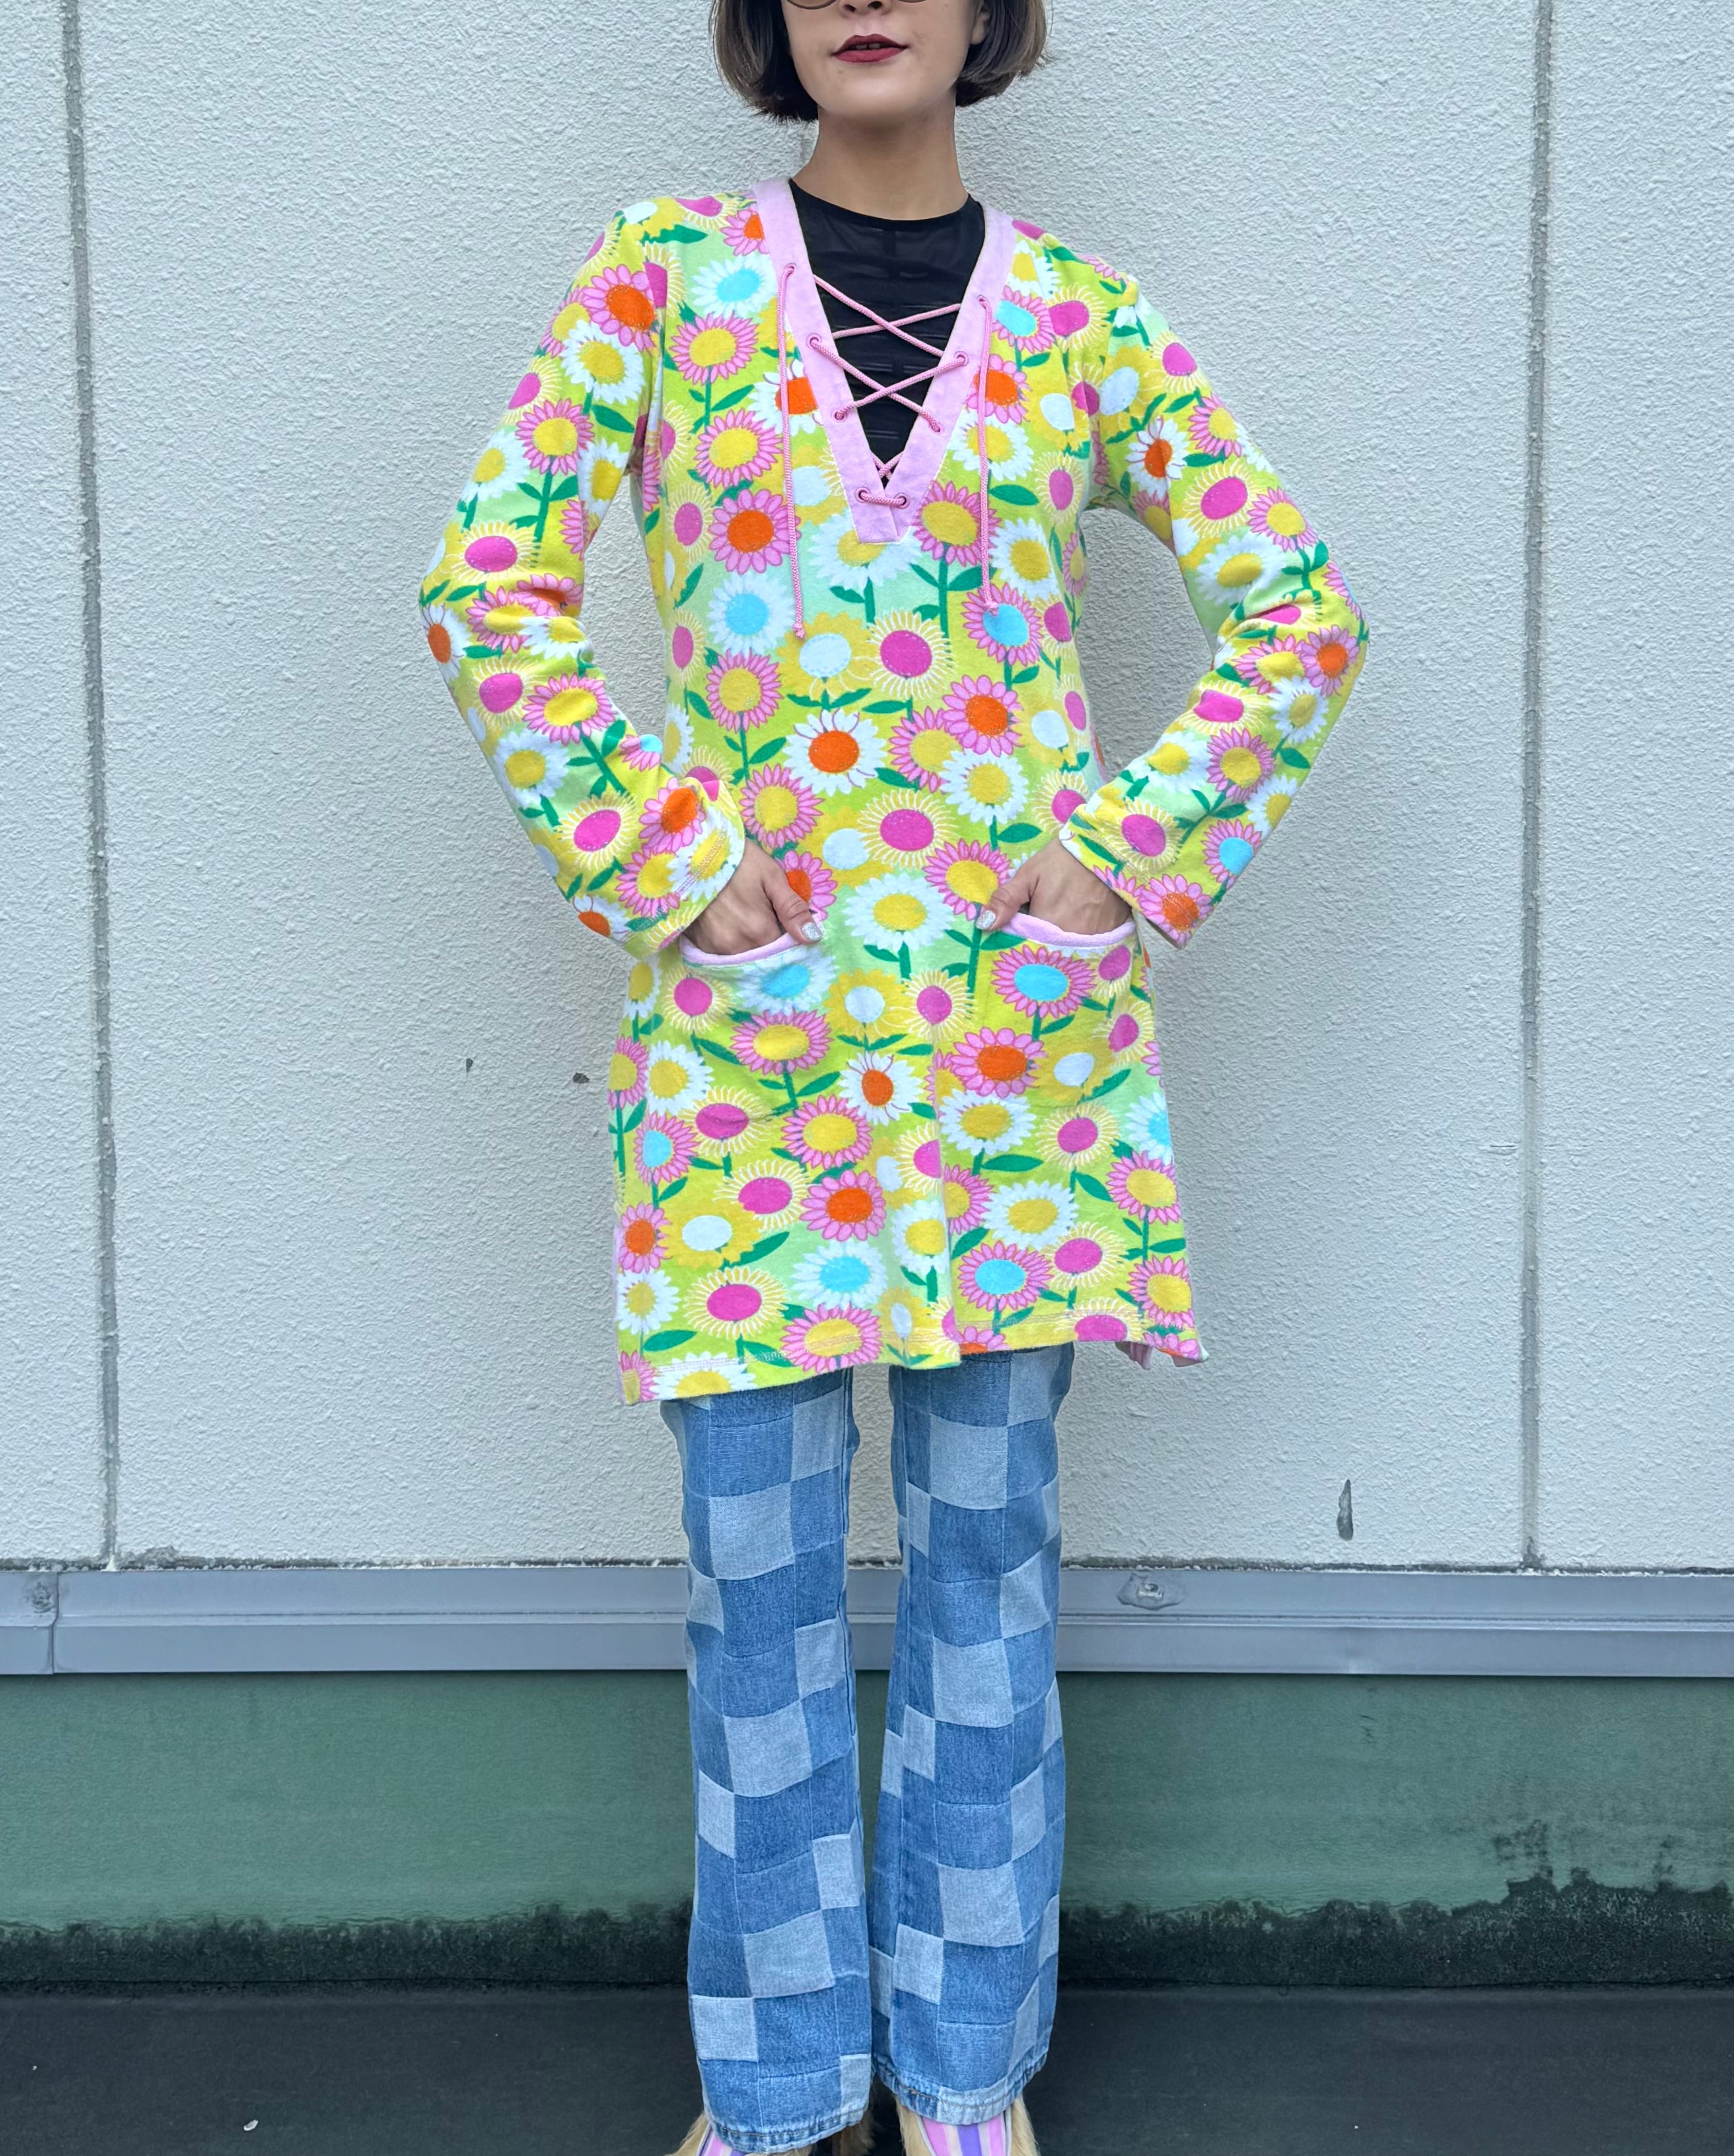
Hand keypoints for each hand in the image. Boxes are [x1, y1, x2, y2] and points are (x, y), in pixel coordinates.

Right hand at [685, 838, 821, 955]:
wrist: (693, 853)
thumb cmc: (737, 861)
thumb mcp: (771, 877)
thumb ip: (792, 909)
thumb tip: (813, 938)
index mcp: (759, 931)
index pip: (783, 950)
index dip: (787, 938)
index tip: (783, 923)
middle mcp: (737, 946)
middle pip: (762, 955)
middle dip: (768, 942)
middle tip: (763, 916)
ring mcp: (715, 948)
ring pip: (743, 956)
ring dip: (748, 944)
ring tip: (744, 918)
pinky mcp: (699, 945)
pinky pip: (722, 954)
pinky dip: (729, 943)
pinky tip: (728, 923)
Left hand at [979, 837, 1133, 937]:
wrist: (1107, 849)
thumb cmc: (1063, 860)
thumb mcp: (1029, 875)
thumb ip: (1006, 900)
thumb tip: (984, 926)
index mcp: (1048, 925)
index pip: (1027, 946)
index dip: (1022, 938)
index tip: (1020, 928)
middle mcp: (1071, 938)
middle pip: (1049, 951)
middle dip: (1041, 943)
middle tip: (1042, 921)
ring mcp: (1094, 938)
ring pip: (1070, 949)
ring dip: (1061, 942)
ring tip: (1061, 922)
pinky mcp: (1110, 932)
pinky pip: (1091, 944)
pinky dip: (1082, 937)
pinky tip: (1080, 923)